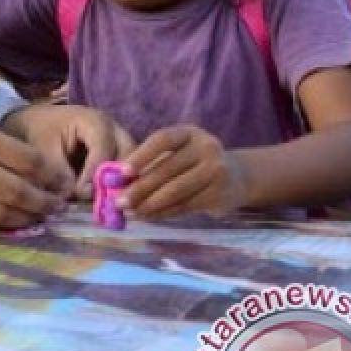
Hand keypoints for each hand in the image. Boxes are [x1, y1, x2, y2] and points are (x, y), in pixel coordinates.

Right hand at [0, 111, 68, 227]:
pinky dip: (0, 224)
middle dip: (44, 202)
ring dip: (26, 218)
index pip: (26, 160)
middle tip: (58, 206)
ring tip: (40, 217)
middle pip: (17, 190)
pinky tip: (14, 222)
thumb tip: (40, 170)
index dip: (50, 175)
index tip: (63, 183)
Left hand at [4, 104, 134, 198]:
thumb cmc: (39, 133)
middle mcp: (114, 129)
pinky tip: (110, 203)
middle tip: (106, 202)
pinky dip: (122, 187)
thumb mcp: (44, 150)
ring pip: (135, 164)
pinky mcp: (119, 155)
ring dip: (124, 185)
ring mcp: (120, 142)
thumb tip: (75, 195)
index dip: (95, 173)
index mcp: (94, 121)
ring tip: (110, 205)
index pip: (103, 148)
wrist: (37, 124)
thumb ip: (59, 172)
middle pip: (129, 154)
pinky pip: (130, 172)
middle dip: (120, 179)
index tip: (82, 193)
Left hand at [120, 124, 248, 218]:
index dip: (141, 155)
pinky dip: (163, 213)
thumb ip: (148, 164)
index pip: (162, 140)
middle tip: (119, 201)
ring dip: (149, 204)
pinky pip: (185, 206)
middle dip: (139, 188)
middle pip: (167, 169)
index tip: (122, 172)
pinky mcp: (220, 194)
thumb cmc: (191, 165)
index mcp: (189, 133)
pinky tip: (147, 217)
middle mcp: (206, 148)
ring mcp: (216, 171)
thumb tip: (116, 181)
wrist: (235, 178)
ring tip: (130, 212)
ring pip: (176, 191)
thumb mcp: (174, 155)